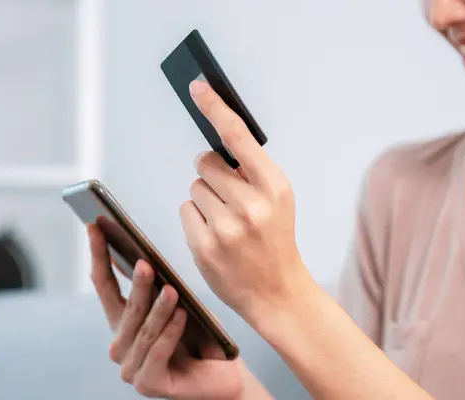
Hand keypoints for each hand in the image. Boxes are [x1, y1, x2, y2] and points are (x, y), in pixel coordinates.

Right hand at [88, 225, 242, 399]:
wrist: (224, 373)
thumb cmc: (201, 336)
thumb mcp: (180, 304)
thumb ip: (159, 286)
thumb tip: (143, 255)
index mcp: (123, 322)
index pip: (104, 285)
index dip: (99, 256)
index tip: (95, 228)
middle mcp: (121, 344)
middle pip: (125, 308)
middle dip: (136, 285)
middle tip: (146, 263)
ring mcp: (132, 367)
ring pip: (144, 330)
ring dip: (159, 310)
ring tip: (172, 291)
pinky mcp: (149, 383)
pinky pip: (158, 353)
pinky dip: (170, 333)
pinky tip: (182, 317)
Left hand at [179, 79, 314, 324]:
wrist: (277, 291)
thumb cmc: (276, 240)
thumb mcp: (279, 200)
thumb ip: (253, 172)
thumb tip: (218, 148)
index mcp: (274, 186)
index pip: (238, 136)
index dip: (216, 108)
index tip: (197, 87)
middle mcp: (251, 204)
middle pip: (206, 162)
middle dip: (213, 175)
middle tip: (230, 198)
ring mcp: (227, 227)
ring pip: (194, 186)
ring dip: (205, 199)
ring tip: (226, 222)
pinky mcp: (205, 246)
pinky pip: (186, 210)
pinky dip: (196, 219)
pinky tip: (215, 236)